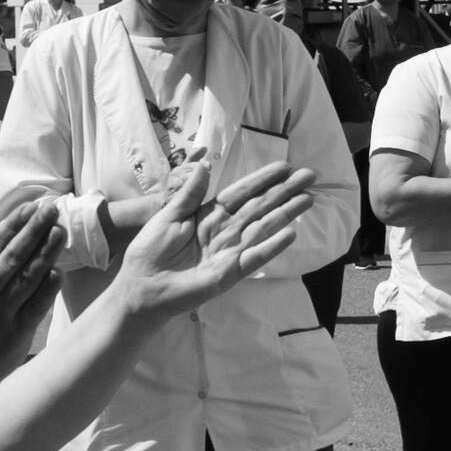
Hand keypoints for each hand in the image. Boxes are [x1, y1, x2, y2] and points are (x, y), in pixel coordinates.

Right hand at [0, 203, 68, 368]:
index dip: (13, 224)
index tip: (31, 206)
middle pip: (11, 256)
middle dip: (33, 230)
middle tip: (51, 209)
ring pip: (26, 277)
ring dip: (45, 253)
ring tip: (60, 232)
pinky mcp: (15, 333)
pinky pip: (35, 306)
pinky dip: (47, 289)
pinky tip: (59, 271)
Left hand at [117, 164, 316, 319]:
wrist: (141, 285)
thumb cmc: (150, 251)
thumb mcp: (169, 215)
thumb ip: (190, 193)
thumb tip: (206, 165)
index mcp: (209, 214)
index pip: (242, 193)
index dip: (262, 180)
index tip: (284, 167)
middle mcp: (224, 230)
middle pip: (259, 207)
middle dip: (284, 192)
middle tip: (309, 176)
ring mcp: (229, 251)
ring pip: (262, 228)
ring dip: (285, 213)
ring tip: (308, 199)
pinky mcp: (229, 273)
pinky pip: (254, 257)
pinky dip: (272, 246)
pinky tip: (290, 234)